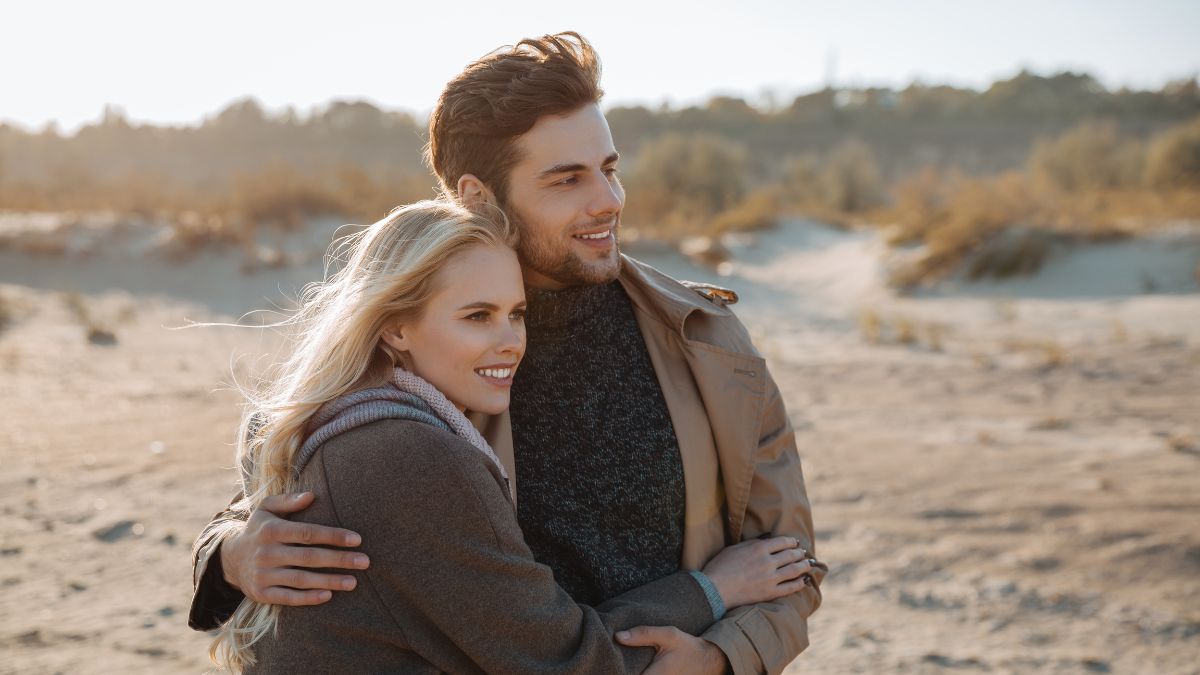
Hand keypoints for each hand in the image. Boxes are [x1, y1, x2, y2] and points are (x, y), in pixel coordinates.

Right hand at [220, 491, 368, 604]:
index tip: (357, 540)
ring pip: (301, 579)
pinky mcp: (261, 594)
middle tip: (365, 562)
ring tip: (354, 581)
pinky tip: (328, 595)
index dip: (333, 536)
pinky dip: (308, 598)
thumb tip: (312, 495)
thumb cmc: (259, 530)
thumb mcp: (266, 509)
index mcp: (271, 530)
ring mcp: (263, 575)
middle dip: (340, 559)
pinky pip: (288, 597)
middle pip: (309, 557)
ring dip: (330, 581)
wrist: (229, 560)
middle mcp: (267, 553)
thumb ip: (288, 501)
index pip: (308, 533)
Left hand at [615, 626, 726, 674]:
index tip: (609, 663)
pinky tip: (632, 666)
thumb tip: (618, 636)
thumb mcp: (668, 635)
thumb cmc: (686, 647)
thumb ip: (644, 634)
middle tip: (613, 661)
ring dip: (629, 671)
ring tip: (621, 663)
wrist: (707, 661)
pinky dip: (637, 672)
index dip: (616, 671)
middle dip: (621, 670)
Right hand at [701, 535, 812, 608]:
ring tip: (808, 564)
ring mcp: (770, 579)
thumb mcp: (735, 548)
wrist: (714, 589)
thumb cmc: (720, 566)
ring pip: (794, 570)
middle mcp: (768, 562)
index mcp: (759, 549)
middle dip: (799, 553)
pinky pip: (790, 588)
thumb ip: (753, 544)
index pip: (782, 542)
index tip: (795, 542)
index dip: (791, 542)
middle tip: (803, 553)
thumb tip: (766, 540)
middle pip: (791, 555)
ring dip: (803, 566)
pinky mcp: (770, 593)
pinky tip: (804, 581)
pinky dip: (799, 583)